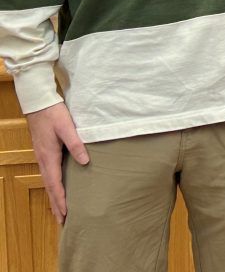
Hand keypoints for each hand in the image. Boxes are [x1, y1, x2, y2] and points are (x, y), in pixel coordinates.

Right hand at [25, 103, 88, 224]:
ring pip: (48, 182)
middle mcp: (44, 160)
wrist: (39, 104)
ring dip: (54, 197)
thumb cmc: (54, 115)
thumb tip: (85, 162)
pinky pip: (48, 174)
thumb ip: (76, 144)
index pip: (55, 184)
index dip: (61, 200)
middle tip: (62, 221)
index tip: (65, 214)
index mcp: (49, 157)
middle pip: (50, 187)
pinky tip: (58, 188)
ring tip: (60, 210)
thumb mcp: (67, 128)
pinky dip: (53, 186)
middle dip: (56, 204)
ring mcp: (42, 157)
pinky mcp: (44, 153)